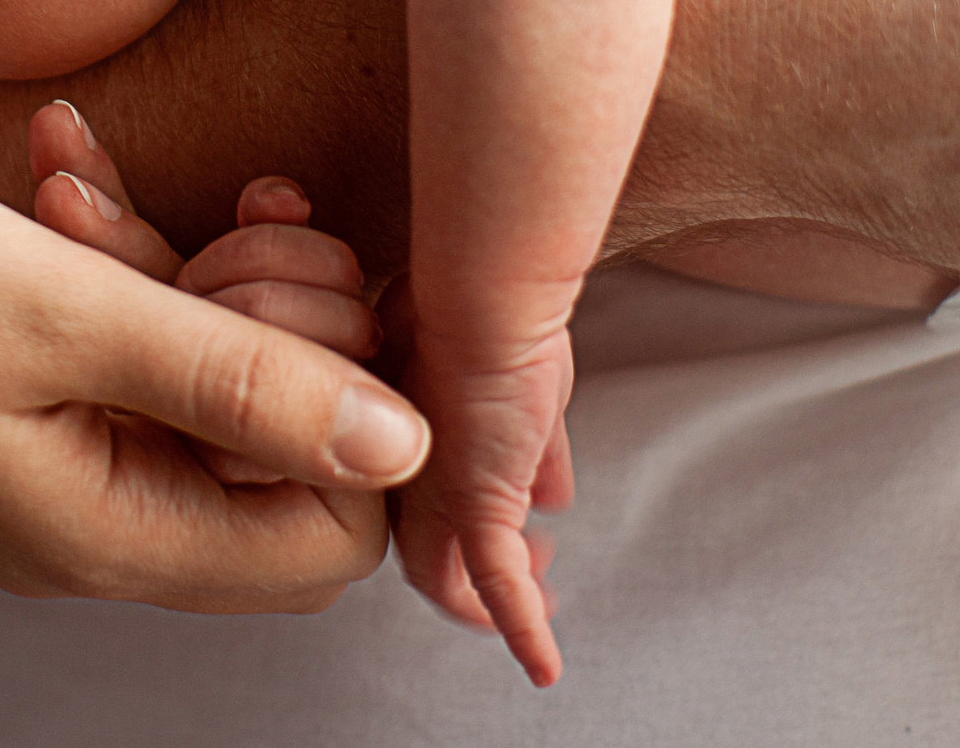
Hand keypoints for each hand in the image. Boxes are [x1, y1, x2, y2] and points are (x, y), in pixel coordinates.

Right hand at [0, 131, 428, 613]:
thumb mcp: (64, 307)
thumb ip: (239, 378)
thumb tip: (406, 445)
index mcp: (103, 531)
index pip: (327, 530)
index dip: (356, 405)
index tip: (316, 276)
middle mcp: (88, 520)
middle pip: (284, 456)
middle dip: (284, 319)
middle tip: (228, 220)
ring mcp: (53, 459)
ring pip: (209, 381)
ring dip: (193, 264)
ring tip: (96, 187)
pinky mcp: (22, 393)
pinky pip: (127, 336)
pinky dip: (121, 251)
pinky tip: (65, 162)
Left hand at [386, 299, 574, 684]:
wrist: (485, 292)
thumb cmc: (495, 312)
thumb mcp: (525, 390)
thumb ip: (534, 446)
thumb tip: (554, 498)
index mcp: (406, 432)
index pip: (421, 494)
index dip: (456, 519)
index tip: (511, 527)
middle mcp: (410, 467)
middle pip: (430, 539)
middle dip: (477, 565)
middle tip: (530, 573)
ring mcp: (437, 491)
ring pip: (452, 572)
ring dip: (496, 599)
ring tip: (536, 606)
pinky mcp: (474, 504)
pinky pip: (495, 584)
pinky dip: (521, 628)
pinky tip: (543, 668)